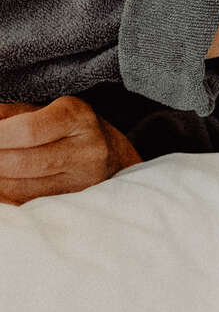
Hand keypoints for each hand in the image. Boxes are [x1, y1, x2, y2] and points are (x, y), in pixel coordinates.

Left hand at [0, 97, 141, 204]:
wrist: (114, 156)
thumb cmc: (72, 128)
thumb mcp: (48, 109)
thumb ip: (13, 114)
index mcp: (78, 117)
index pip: (29, 130)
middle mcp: (85, 150)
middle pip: (21, 162)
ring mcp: (80, 180)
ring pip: (18, 187)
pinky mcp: (70, 201)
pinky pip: (22, 202)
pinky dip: (3, 192)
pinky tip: (3, 180)